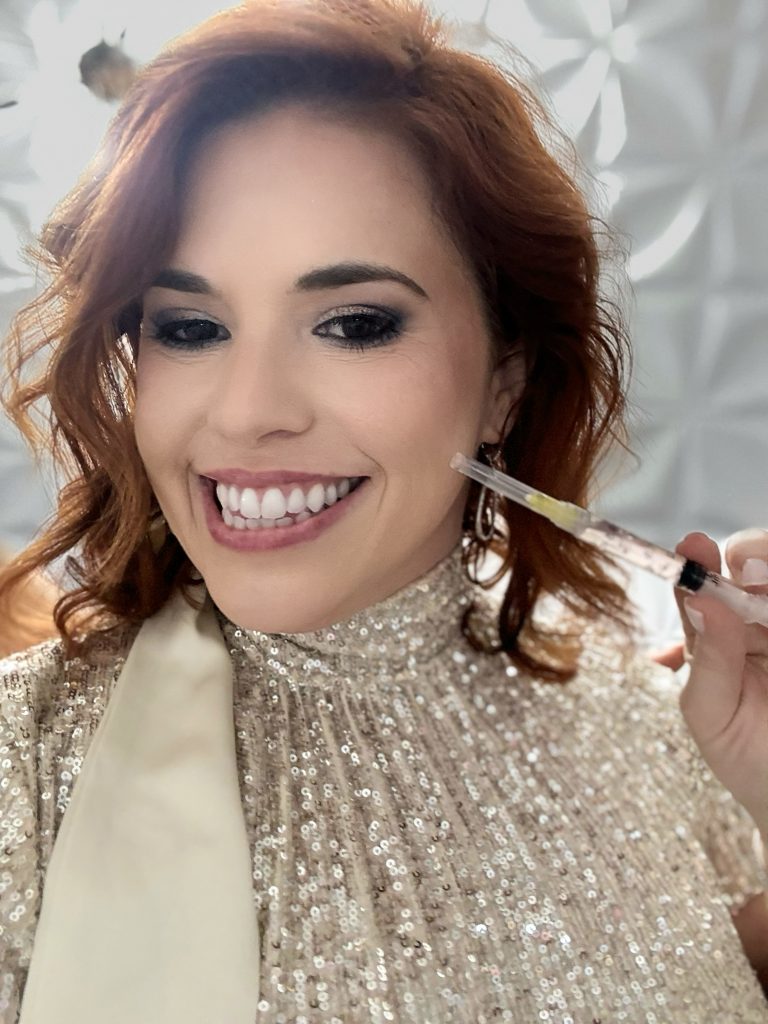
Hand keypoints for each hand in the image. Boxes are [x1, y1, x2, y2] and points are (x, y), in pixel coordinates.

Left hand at [675, 529, 767, 840]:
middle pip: (757, 561)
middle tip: (747, 572)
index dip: (698, 559)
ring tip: (760, 588)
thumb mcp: (712, 715)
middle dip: (752, 553)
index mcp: (719, 631)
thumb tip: (700, 600)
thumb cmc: (746, 757)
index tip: (695, 548)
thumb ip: (708, 659)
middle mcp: (759, 618)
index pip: (704, 582)